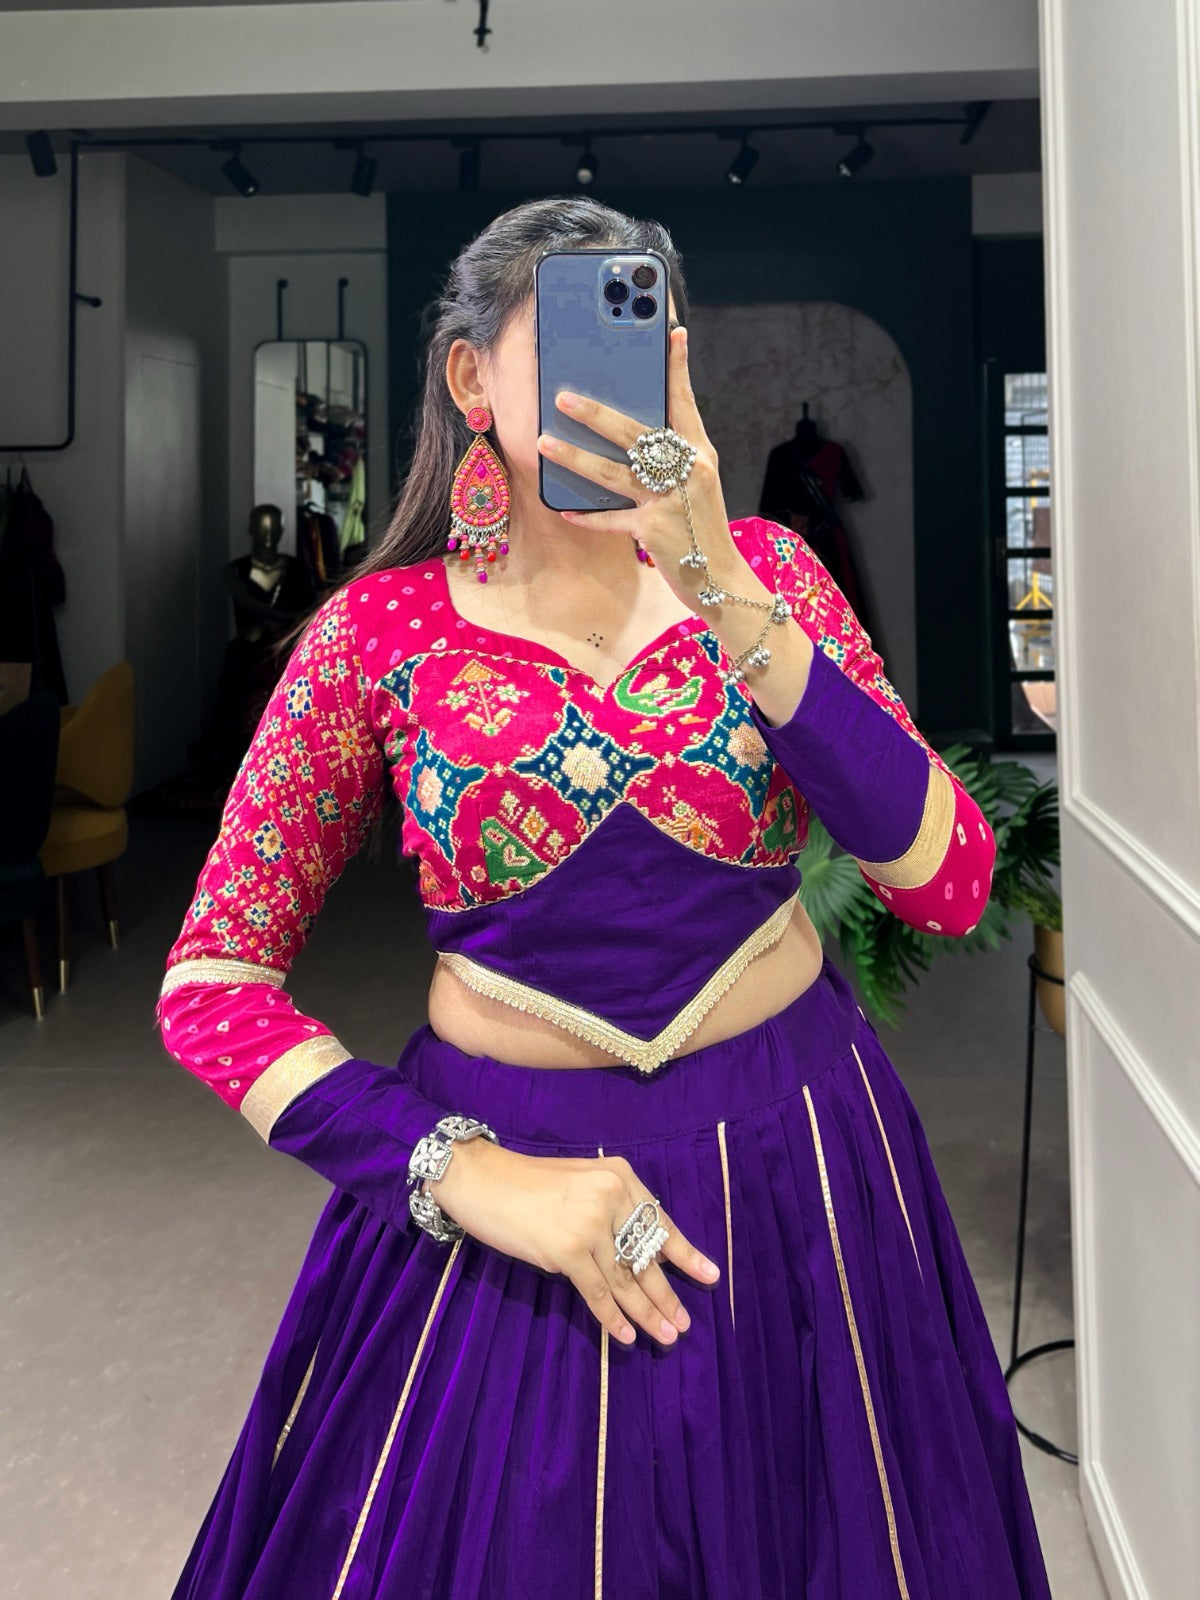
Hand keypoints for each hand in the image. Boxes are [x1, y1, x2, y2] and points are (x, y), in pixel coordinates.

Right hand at [430, 1135, 721, 1346]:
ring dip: (647, 1312)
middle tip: (684, 1322)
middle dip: (667, 1293)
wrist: (480, 1179)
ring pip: (626, 1279)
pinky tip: (625, 1336)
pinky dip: (612, 1318)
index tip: (709, 1276)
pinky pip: (598, 1291)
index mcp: (619, 1176)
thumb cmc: (526, 1184)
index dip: (684, 1253)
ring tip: (666, 1335)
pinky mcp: (567, 1249)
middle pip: (646, 1255)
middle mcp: (611, 1196)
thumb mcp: (580, 1184)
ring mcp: (590, 1223)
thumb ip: (610, 1210)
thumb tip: (638, 1256)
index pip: (658, 1222)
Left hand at [535, 325, 738, 615]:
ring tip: (544, 442)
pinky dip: (588, 517)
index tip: (672, 334)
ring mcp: (670, 502)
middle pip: (636, 434)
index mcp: (700, 454)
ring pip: (614, 473)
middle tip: (563, 396)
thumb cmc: (701, 526)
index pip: (685, 403)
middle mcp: (688, 472)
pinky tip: (564, 510)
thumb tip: (634, 435)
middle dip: (596, 413)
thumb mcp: (697, 484)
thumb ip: (672, 458)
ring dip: (575, 457)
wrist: (721, 580)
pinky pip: (612, 521)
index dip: (677, 369)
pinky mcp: (654, 532)